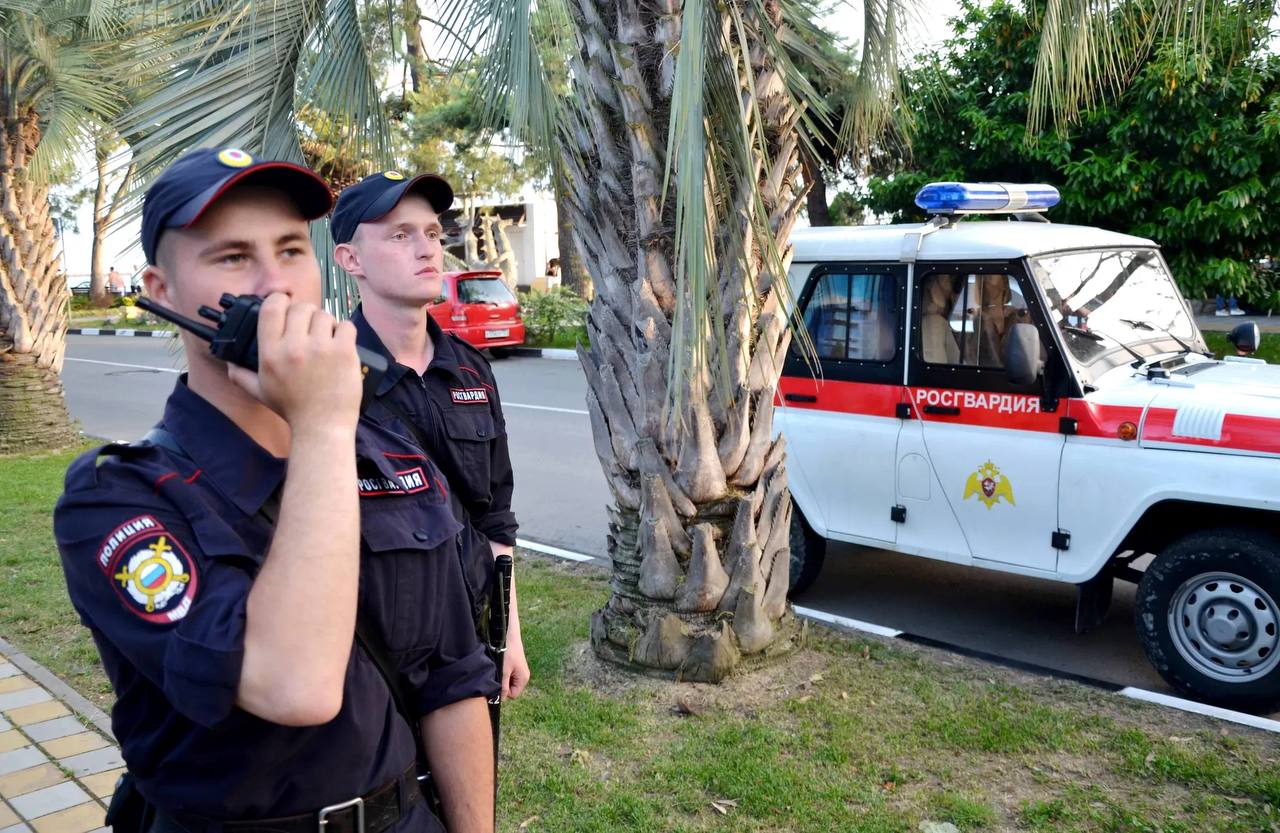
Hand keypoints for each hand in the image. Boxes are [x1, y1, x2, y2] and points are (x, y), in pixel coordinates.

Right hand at [227, 293, 361, 432]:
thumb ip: (241, 375)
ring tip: (325, 338)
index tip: (285, 305)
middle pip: (301, 308)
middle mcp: (293, 347)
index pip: (271, 308)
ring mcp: (320, 348)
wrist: (321, 427)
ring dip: (325, 323)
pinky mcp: (344, 352)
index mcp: (271, 353)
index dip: (279, 300)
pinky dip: (344, 331)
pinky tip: (340, 343)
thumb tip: (229, 363)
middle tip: (309, 327)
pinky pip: (345, 325)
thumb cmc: (293, 409)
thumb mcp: (260, 392)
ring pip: (324, 315)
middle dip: (305, 314)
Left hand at [502, 626, 529, 698]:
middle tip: (497, 673)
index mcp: (523, 679)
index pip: (512, 695)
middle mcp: (523, 676)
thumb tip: (500, 699)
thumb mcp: (504, 671)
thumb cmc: (507, 652)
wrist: (508, 634)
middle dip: (503, 684)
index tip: (497, 682)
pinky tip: (500, 663)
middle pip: (510, 689)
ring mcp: (519, 671)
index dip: (504, 692)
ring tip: (499, 667)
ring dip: (502, 677)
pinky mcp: (515, 666)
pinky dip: (502, 671)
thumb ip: (503, 686)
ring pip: (508, 681)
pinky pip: (508, 675)